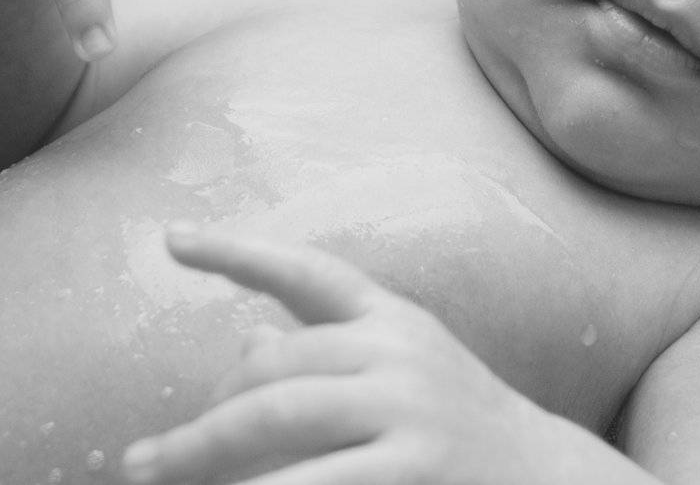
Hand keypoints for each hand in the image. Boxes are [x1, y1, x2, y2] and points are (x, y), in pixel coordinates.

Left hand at [123, 224, 545, 484]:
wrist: (550, 482)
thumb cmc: (463, 434)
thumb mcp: (408, 377)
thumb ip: (333, 355)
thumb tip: (242, 344)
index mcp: (398, 323)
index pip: (310, 275)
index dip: (239, 253)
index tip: (172, 239)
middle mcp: (401, 355)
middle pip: (272, 366)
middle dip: (204, 414)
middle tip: (149, 458)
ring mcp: (407, 413)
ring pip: (276, 416)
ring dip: (201, 450)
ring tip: (153, 475)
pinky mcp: (411, 471)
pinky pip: (309, 482)